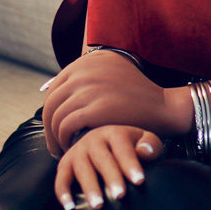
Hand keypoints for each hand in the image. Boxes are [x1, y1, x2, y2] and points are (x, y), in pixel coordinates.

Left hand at [42, 50, 188, 155]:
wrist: (161, 106)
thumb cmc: (134, 97)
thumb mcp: (109, 74)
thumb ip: (85, 76)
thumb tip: (49, 88)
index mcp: (88, 60)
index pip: (55, 87)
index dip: (52, 111)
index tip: (56, 127)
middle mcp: (87, 69)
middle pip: (52, 102)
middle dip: (49, 127)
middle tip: (55, 144)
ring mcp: (91, 87)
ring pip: (56, 116)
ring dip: (55, 137)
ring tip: (63, 149)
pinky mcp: (96, 107)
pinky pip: (65, 126)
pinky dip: (64, 140)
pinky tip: (72, 147)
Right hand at [54, 125, 162, 209]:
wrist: (102, 139)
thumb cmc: (128, 144)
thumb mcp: (142, 140)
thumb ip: (150, 145)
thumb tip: (144, 152)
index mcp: (114, 132)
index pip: (123, 148)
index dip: (131, 164)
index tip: (139, 181)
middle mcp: (93, 139)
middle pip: (102, 159)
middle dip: (111, 177)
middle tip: (120, 196)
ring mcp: (77, 151)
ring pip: (82, 169)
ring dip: (90, 187)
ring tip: (98, 206)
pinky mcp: (65, 164)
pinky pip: (61, 178)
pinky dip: (62, 192)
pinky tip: (69, 207)